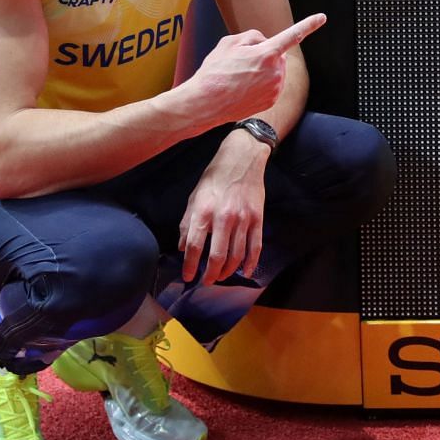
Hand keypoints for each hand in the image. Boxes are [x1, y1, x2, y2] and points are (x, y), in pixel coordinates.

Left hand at [179, 139, 267, 283]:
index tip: (188, 276)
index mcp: (204, 212)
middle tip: (206, 281)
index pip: (194, 247)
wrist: (242, 158)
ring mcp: (243, 219)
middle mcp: (223, 217)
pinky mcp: (258, 218)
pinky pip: (255, 246)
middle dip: (210, 274)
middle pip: (217, 256)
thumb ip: (187, 223)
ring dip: (228, 271)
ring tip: (221, 276)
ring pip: (237, 255)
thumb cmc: (215, 177)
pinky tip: (245, 272)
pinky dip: (251, 263)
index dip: (190, 266)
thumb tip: (182, 248)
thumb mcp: (194, 197)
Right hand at [186, 13, 323, 127]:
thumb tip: (264, 42)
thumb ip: (252, 36)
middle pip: (275, 54)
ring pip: (274, 70)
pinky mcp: (272, 100)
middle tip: (240, 63)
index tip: (322, 18)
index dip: (309, 24)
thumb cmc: (215, 71)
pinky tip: (242, 88)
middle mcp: (276, 72)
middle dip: (263, 54)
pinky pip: (271, 85)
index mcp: (267, 53)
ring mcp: (275, 88)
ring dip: (261, 69)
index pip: (293, 34)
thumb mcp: (229, 42)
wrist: (205, 103)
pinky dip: (260, 84)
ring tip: (238, 77)